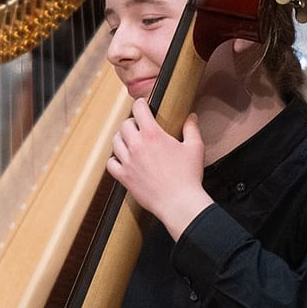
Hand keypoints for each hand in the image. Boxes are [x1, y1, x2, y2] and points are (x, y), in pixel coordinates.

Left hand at [107, 98, 212, 238]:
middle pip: (125, 124)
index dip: (141, 104)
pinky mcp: (124, 177)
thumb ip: (191, 128)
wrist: (179, 203)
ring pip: (115, 141)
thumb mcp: (195, 147)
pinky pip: (111, 163)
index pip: (138, 109)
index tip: (143, 105)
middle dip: (133, 123)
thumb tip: (191, 117)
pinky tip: (122, 160)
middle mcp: (136, 145)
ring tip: (130, 141)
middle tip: (140, 127)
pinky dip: (115, 159)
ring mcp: (128, 162)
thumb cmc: (188, 176)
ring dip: (122, 139)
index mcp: (152, 134)